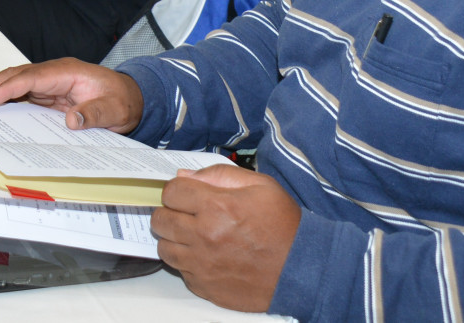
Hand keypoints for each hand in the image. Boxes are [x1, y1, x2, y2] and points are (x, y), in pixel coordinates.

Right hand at [0, 59, 145, 133]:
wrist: (129, 99)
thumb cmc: (121, 100)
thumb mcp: (115, 109)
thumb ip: (94, 114)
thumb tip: (71, 120)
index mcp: (67, 72)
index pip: (33, 78)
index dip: (10, 87)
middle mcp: (52, 74)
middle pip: (14, 77)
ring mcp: (47, 84)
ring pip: (12, 85)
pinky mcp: (45, 95)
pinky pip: (18, 96)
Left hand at [152, 165, 299, 311]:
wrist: (303, 268)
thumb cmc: (283, 225)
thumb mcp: (260, 185)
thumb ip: (219, 175)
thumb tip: (185, 175)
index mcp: (216, 207)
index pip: (171, 192)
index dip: (178, 190)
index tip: (187, 195)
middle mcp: (204, 237)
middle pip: (160, 220)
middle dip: (170, 213)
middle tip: (186, 214)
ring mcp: (203, 265)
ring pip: (165, 248)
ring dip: (174, 239)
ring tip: (193, 236)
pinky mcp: (206, 287)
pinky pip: (180, 272)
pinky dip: (188, 263)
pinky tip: (205, 257)